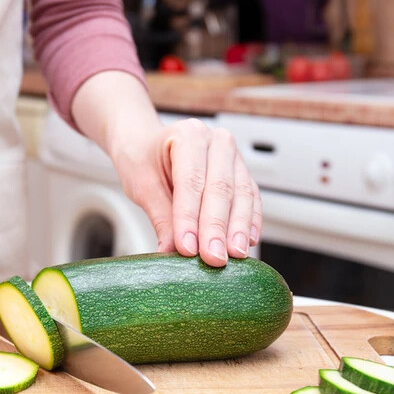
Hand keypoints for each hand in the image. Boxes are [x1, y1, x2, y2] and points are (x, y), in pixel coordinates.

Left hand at [109, 117, 262, 266]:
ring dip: (238, 228)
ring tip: (233, 255)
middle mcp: (216, 141)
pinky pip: (251, 198)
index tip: (188, 248)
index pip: (191, 181)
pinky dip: (250, 221)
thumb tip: (170, 252)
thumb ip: (160, 217)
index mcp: (188, 135)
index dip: (190, 217)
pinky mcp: (241, 173)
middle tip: (214, 257)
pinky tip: (247, 242)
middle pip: (221, 188)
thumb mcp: (142, 186)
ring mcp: (233, 156)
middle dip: (217, 227)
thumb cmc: (142, 159)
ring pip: (242, 194)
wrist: (147, 145)